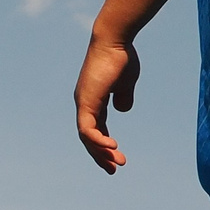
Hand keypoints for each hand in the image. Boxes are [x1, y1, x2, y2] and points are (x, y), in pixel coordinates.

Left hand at [75, 34, 140, 172]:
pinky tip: (112, 147)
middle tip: (113, 169)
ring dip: (101, 152)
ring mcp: (83, 102)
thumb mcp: (125, 83)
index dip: (104, 144)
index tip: (117, 158)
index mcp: (93, 100)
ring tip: (117, 163)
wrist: (115, 40)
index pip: (95, 129)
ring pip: (87, 136)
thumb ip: (123, 97)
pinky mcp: (86, 101)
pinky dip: (99, 140)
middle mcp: (84, 103)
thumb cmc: (121, 57)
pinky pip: (88, 128)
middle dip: (101, 155)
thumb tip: (123, 109)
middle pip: (88, 137)